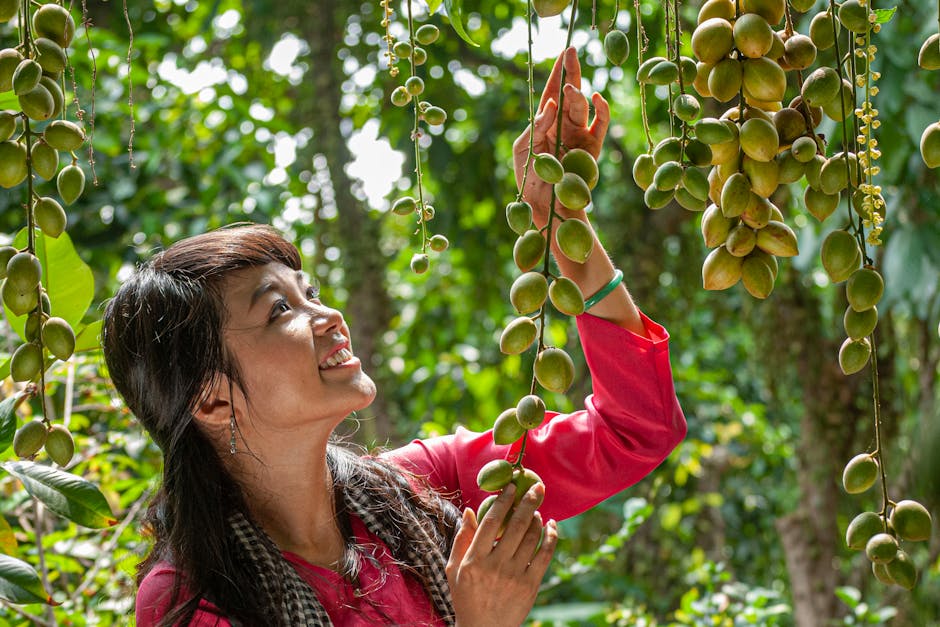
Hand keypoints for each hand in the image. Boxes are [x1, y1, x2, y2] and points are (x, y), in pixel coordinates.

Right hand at [446, 483, 558, 626]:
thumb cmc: (466, 596)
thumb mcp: (454, 569)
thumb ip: (462, 539)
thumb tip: (470, 511)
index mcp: (474, 560)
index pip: (490, 523)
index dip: (502, 502)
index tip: (511, 486)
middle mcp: (495, 566)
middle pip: (515, 526)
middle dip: (528, 502)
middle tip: (537, 487)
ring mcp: (514, 576)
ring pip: (531, 538)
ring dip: (537, 519)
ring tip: (537, 509)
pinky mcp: (530, 586)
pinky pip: (544, 556)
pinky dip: (551, 538)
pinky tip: (551, 526)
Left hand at [512, 47, 610, 227]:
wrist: (545, 206)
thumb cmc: (529, 179)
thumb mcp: (523, 150)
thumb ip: (534, 126)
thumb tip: (551, 105)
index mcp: (545, 123)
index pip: (551, 94)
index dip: (557, 74)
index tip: (563, 53)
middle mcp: (563, 125)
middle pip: (568, 94)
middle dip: (570, 72)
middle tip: (571, 51)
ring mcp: (579, 135)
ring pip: (581, 107)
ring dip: (577, 94)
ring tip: (571, 86)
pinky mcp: (592, 148)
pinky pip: (599, 125)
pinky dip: (601, 110)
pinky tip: (596, 97)